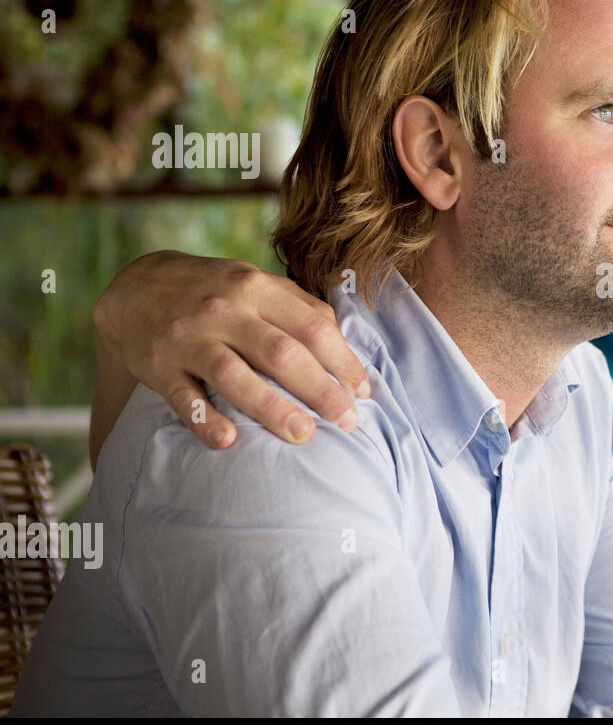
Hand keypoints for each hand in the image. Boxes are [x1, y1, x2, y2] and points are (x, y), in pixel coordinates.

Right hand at [93, 250, 369, 448]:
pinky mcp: (159, 365)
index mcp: (257, 289)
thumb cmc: (217, 291)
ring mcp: (189, 338)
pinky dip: (204, 419)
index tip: (363, 392)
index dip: (342, 362)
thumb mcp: (257, 283)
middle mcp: (225, 310)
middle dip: (319, 390)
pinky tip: (228, 441)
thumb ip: (300, 308)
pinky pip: (182, 397)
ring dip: (271, 407)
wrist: (137, 285)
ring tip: (303, 435)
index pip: (312, 327)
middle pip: (281, 353)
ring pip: (234, 374)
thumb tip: (344, 345)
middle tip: (346, 422)